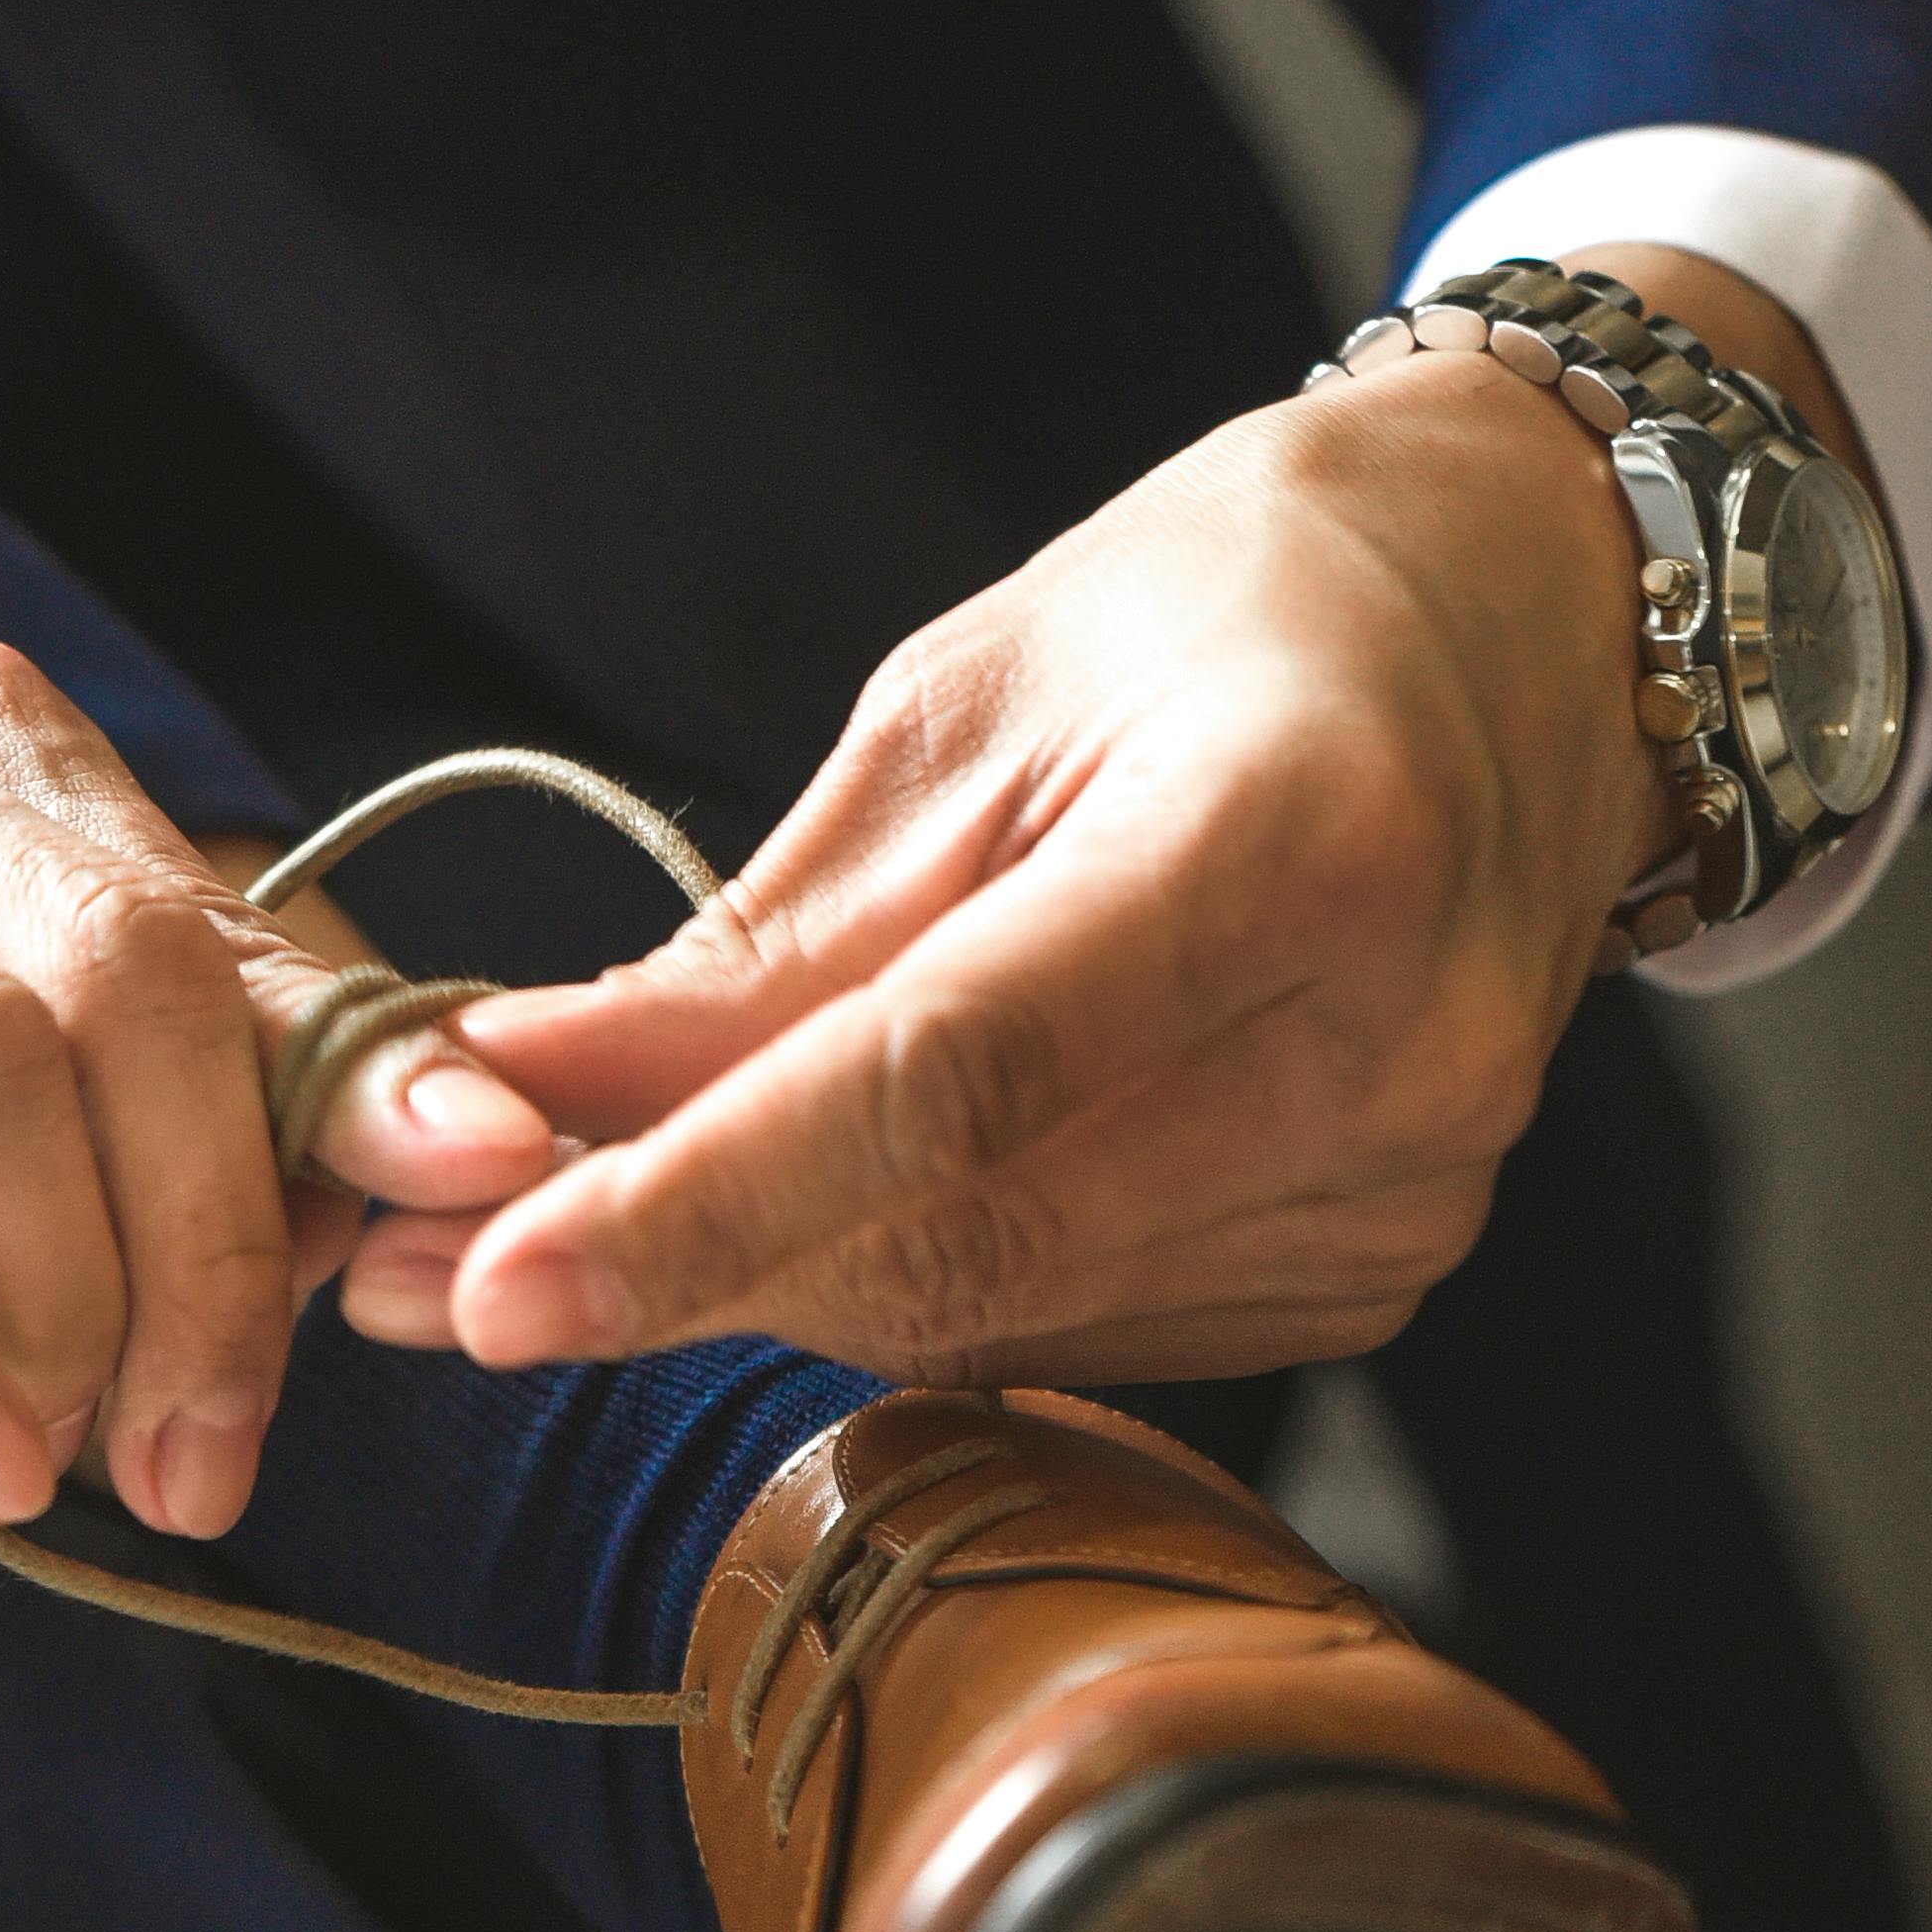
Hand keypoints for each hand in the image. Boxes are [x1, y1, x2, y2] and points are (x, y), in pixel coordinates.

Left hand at [342, 306, 1757, 1393]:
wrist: (1521, 625)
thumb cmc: (1228, 608)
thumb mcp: (964, 702)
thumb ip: (760, 939)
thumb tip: (512, 1092)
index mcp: (1293, 839)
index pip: (952, 1082)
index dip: (700, 1200)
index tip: (486, 1284)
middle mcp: (1385, 1046)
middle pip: (958, 1234)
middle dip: (666, 1266)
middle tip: (409, 1271)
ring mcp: (1404, 1184)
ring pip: (993, 1309)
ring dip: (756, 1284)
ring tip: (554, 1234)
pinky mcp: (1381, 1264)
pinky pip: (1074, 1322)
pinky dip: (909, 1278)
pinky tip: (812, 1206)